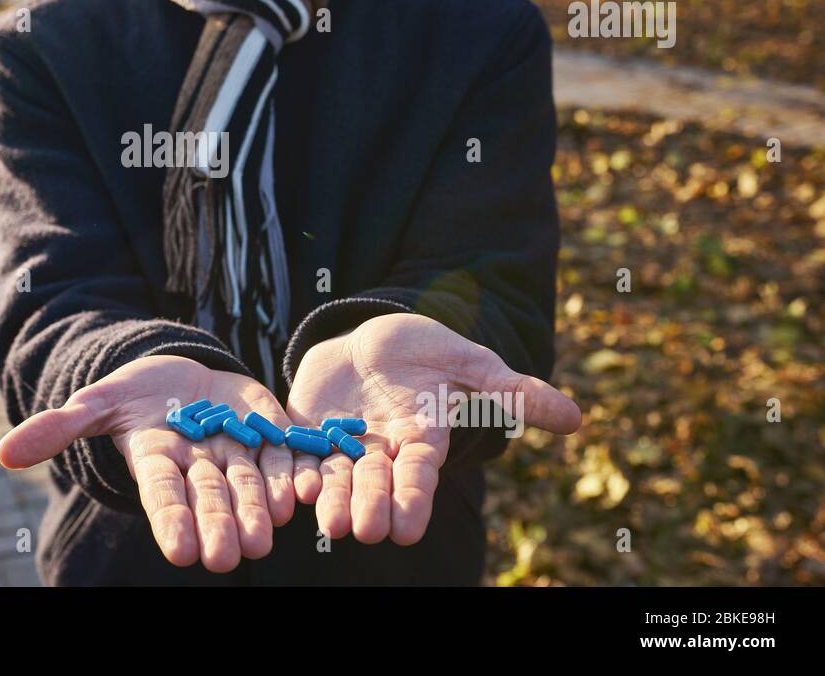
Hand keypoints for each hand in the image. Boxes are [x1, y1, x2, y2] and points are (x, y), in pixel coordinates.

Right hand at [0, 354, 295, 571]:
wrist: (180, 373)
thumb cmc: (133, 394)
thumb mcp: (96, 402)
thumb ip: (59, 427)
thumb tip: (3, 453)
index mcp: (157, 461)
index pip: (162, 496)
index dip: (171, 521)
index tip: (180, 551)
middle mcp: (199, 465)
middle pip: (211, 498)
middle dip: (220, 526)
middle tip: (231, 557)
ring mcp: (236, 451)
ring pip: (251, 484)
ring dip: (261, 509)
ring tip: (268, 533)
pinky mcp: (267, 431)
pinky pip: (286, 455)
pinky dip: (297, 472)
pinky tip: (307, 490)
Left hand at [286, 312, 581, 545]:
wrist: (371, 338)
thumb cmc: (429, 354)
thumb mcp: (472, 365)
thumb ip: (514, 392)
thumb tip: (576, 418)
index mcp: (420, 439)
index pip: (418, 474)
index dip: (413, 499)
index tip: (408, 529)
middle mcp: (380, 450)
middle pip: (374, 482)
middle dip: (370, 506)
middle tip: (364, 532)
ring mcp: (342, 441)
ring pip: (336, 477)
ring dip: (331, 500)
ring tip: (327, 523)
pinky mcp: (307, 428)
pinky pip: (300, 452)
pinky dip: (296, 470)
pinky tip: (294, 486)